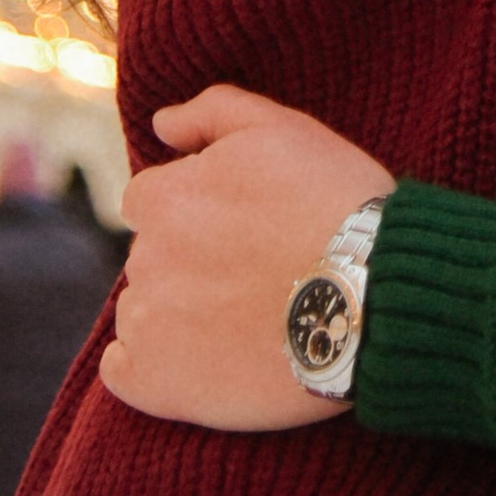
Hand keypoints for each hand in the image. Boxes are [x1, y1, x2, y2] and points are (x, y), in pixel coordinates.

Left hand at [101, 86, 392, 433]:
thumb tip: (160, 123)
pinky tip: (199, 362)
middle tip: (251, 271)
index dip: (194, 209)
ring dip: (176, 311)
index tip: (238, 228)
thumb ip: (212, 112)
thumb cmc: (335, 202)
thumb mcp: (283, 129)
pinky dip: (150, 367)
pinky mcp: (156, 383)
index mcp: (165, 198)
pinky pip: (123, 373)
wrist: (372, 294)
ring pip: (141, 310)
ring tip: (241, 318)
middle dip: (188, 259)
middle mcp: (146, 258)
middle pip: (151, 255)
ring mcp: (148, 324)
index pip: (150, 200)